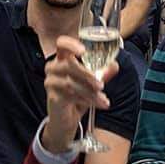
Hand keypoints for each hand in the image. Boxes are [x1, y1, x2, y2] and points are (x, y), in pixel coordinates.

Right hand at [42, 36, 115, 152]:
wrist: (66, 119)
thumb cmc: (77, 96)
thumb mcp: (91, 84)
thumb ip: (101, 74)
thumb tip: (114, 65)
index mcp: (61, 59)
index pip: (61, 44)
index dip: (71, 44)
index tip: (84, 50)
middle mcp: (52, 68)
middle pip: (68, 65)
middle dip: (87, 74)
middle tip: (101, 84)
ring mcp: (50, 82)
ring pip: (70, 82)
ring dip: (89, 90)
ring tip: (103, 98)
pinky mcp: (52, 96)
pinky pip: (70, 95)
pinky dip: (87, 99)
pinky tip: (98, 104)